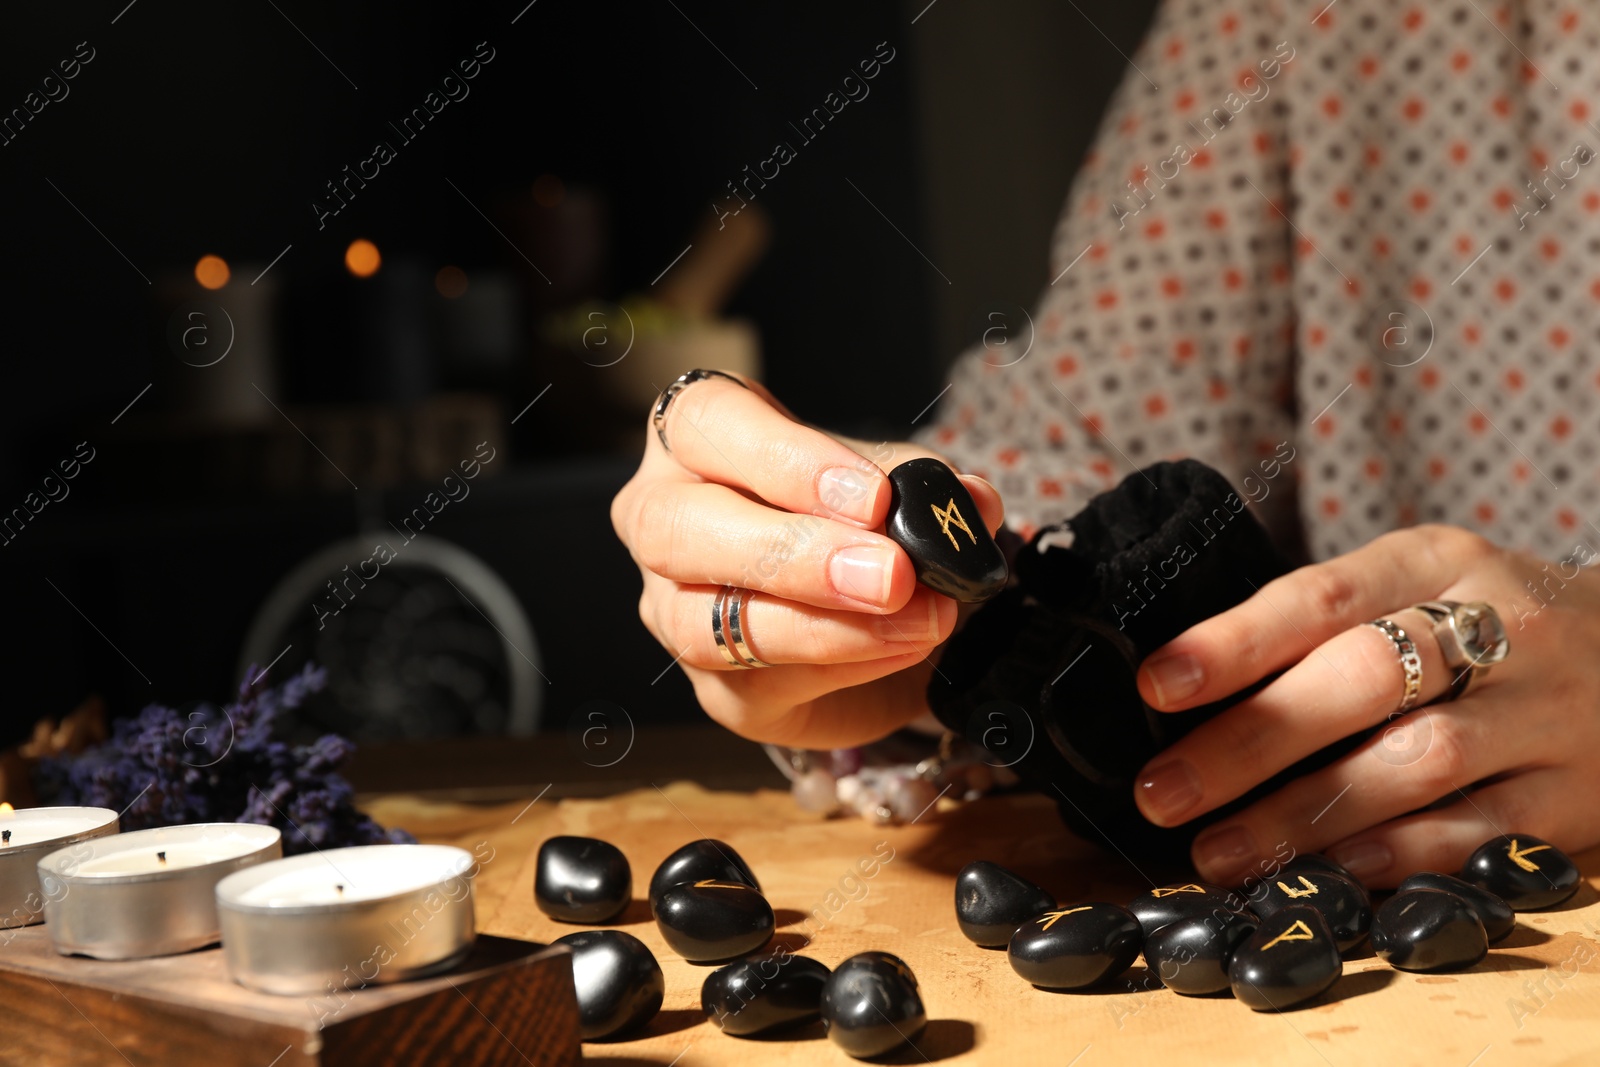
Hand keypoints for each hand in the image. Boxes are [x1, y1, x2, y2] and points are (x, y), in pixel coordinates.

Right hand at [611, 372, 1002, 747]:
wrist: (875, 619)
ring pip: (702, 622)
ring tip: (917, 620)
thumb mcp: (895, 487)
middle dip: (793, 553)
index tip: (874, 498)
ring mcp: (672, 607)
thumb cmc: (856, 523)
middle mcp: (661, 517)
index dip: (787, 459)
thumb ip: (925, 487)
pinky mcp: (713, 687)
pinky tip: (904, 648)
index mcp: (698, 439)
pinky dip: (844, 665)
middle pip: (676, 528)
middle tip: (891, 574)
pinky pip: (757, 683)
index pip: (705, 421)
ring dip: (820, 626)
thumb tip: (971, 502)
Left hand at [1129, 525, 1599, 887]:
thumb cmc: (1484, 627)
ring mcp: (1547, 713)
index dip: (1234, 642)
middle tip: (1164, 789)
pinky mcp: (1575, 797)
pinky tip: (1326, 873)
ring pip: (1417, 762)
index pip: (1323, 594)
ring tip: (1218, 851)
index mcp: (1439, 561)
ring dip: (1304, 815)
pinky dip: (1394, 856)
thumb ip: (1320, 627)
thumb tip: (1182, 694)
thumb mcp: (1416, 587)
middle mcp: (1502, 626)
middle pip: (1362, 677)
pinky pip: (1477, 834)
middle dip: (1252, 739)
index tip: (1157, 683)